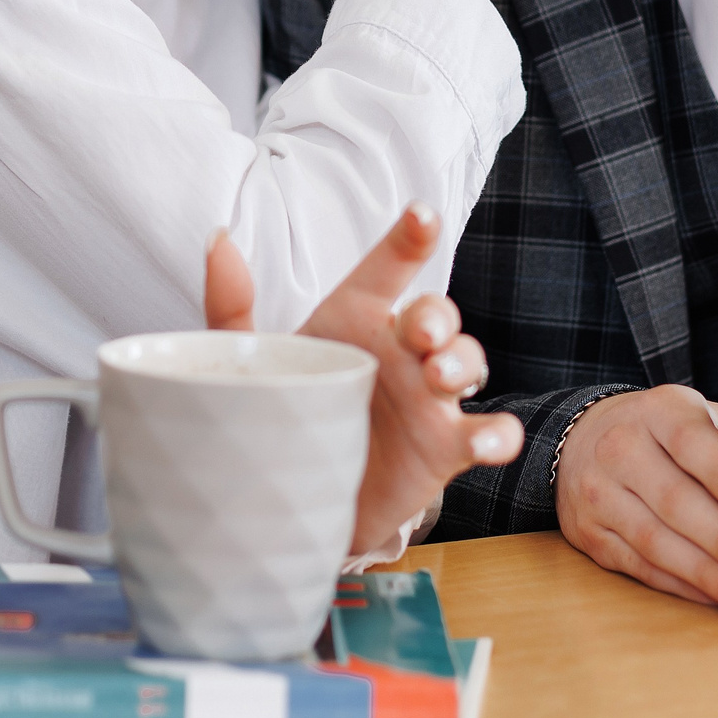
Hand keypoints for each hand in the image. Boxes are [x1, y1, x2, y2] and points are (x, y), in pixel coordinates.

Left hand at [204, 205, 522, 556]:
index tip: (420, 216)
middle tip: (417, 330)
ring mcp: (431, 397)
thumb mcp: (254, 363)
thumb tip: (218, 240)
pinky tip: (488, 441)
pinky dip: (499, 434)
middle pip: (436, 311)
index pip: (387, 267)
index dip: (407, 238)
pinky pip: (488, 432)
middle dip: (436, 313)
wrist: (298, 500)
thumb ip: (233, 307)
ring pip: (467, 361)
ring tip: (441, 377)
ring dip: (462, 362)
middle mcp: (402, 349)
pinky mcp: (447, 447)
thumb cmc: (289, 412)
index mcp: (358, 317)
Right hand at [553, 385, 717, 616]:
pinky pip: (642, 567)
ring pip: (656, 541)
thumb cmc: (669, 434)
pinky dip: (685, 587)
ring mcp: (601, 494)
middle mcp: (621, 448)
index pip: (690, 441)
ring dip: (709, 574)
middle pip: (675, 500)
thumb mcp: (701, 418)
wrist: (584, 439)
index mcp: (659, 411)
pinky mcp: (592, 535)